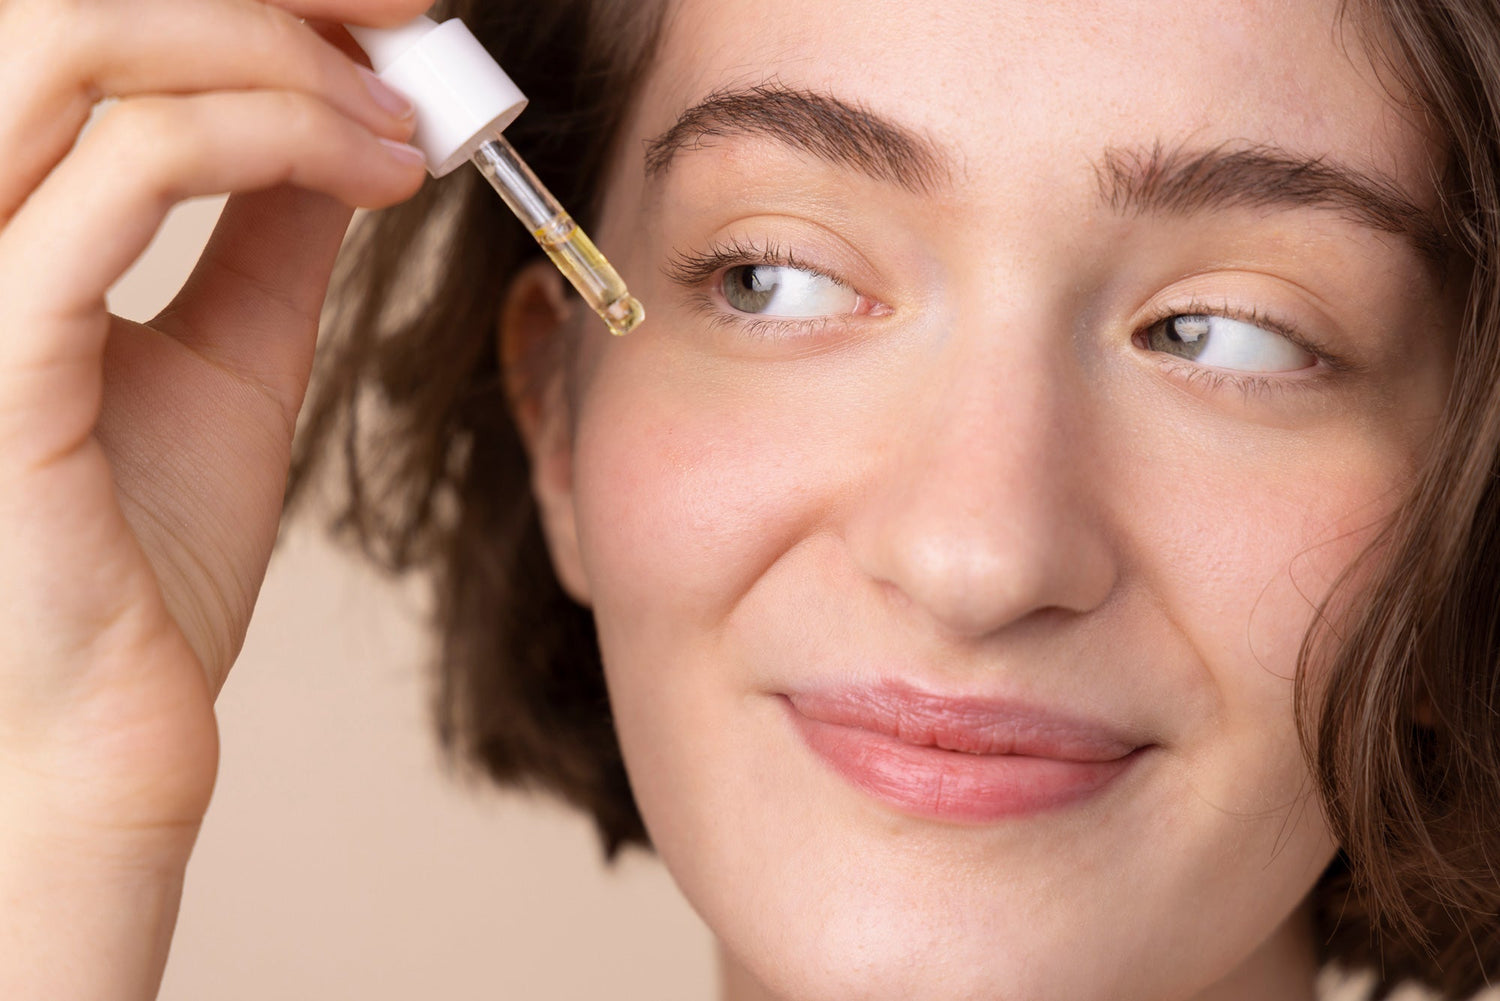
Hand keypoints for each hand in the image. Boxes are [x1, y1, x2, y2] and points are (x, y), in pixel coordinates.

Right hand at [0, 1, 428, 995]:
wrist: (107, 725)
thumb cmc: (144, 558)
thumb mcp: (222, 355)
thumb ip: (263, 226)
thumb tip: (346, 108)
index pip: (66, 21)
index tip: (378, 4)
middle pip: (60, 0)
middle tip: (406, 19)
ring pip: (72, 44)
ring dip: (268, 49)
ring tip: (400, 123)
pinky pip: (125, 171)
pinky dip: (273, 138)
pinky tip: (377, 177)